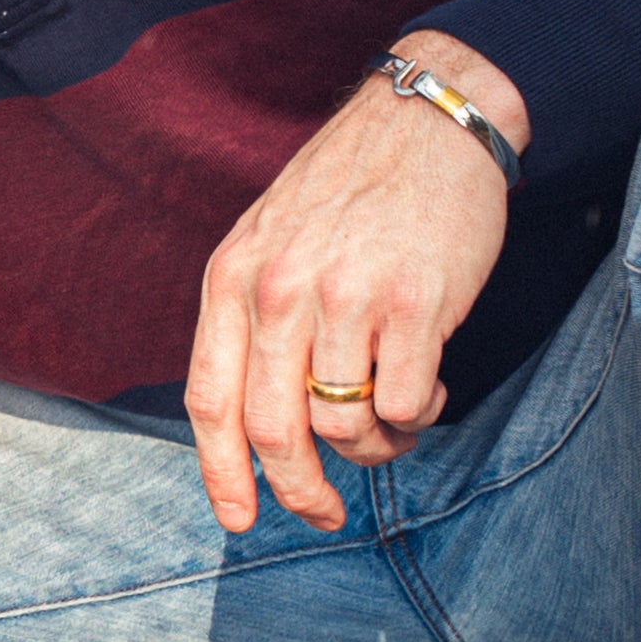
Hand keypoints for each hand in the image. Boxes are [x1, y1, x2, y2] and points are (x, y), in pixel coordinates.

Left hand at [186, 30, 527, 536]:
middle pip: (273, 432)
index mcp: (233, 278)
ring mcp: (347, 298)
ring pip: (346, 425)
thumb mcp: (271, 240)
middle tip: (325, 514)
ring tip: (393, 416)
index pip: (210, 400)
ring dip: (374, 445)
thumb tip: (254, 425)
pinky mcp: (415, 305)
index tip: (237, 520)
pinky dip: (419, 412)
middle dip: (299, 491)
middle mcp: (280, 291)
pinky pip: (406, 403)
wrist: (429, 121)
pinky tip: (429, 379)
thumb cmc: (350, 190)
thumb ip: (252, 318)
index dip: (219, 474)